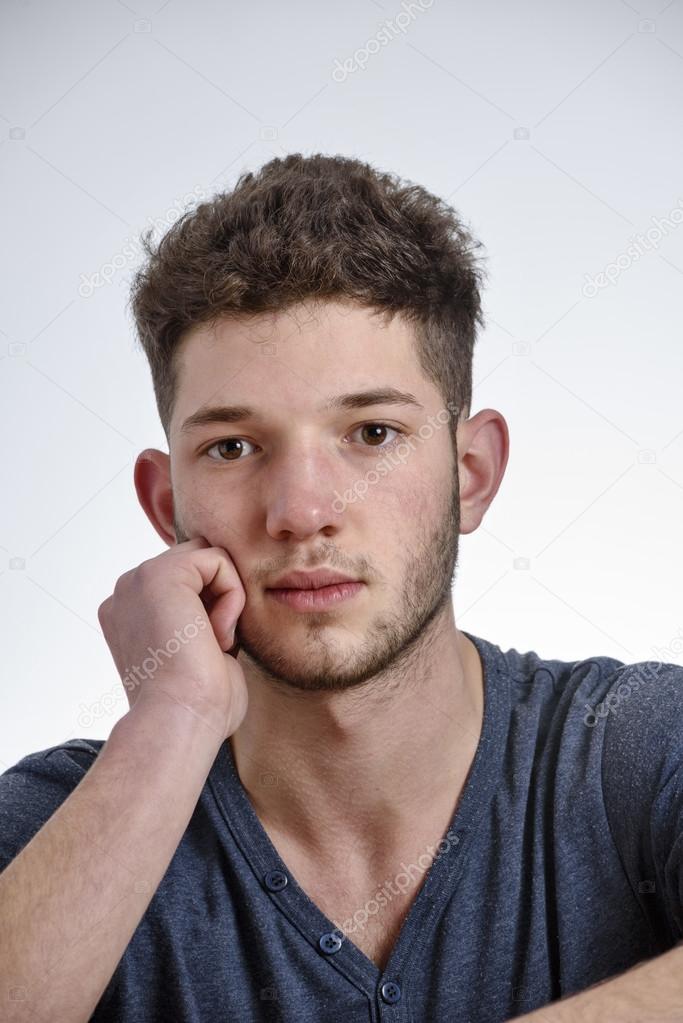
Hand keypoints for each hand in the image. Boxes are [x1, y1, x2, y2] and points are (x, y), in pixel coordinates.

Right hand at [97, 537, 247, 740]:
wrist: (180, 721)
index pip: (187, 581)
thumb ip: (200, 620)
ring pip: (210, 560)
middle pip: (198, 563)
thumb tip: (224, 607)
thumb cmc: (196, 705)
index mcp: (128, 613)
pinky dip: (232, 596)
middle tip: (213, 646)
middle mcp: (126, 593)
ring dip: (226, 600)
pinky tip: (216, 633)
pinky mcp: (161, 573)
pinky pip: (218, 560)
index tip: (206, 650)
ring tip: (213, 642)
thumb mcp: (193, 652)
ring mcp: (138, 580)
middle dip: (219, 598)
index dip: (211, 608)